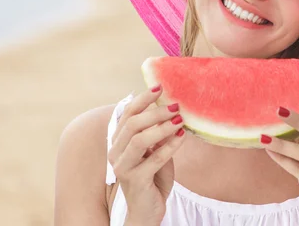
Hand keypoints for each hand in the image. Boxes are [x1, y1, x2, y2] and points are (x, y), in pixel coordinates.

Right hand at [108, 85, 185, 225]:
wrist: (147, 212)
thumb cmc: (152, 179)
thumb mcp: (155, 151)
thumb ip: (159, 134)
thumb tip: (173, 111)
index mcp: (118, 142)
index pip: (127, 113)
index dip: (142, 99)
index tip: (159, 87)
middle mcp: (116, 153)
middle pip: (132, 124)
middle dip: (155, 112)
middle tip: (176, 105)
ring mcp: (123, 167)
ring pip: (139, 139)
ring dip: (161, 127)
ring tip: (180, 119)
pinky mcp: (135, 180)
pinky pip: (154, 158)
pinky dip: (170, 145)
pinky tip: (182, 136)